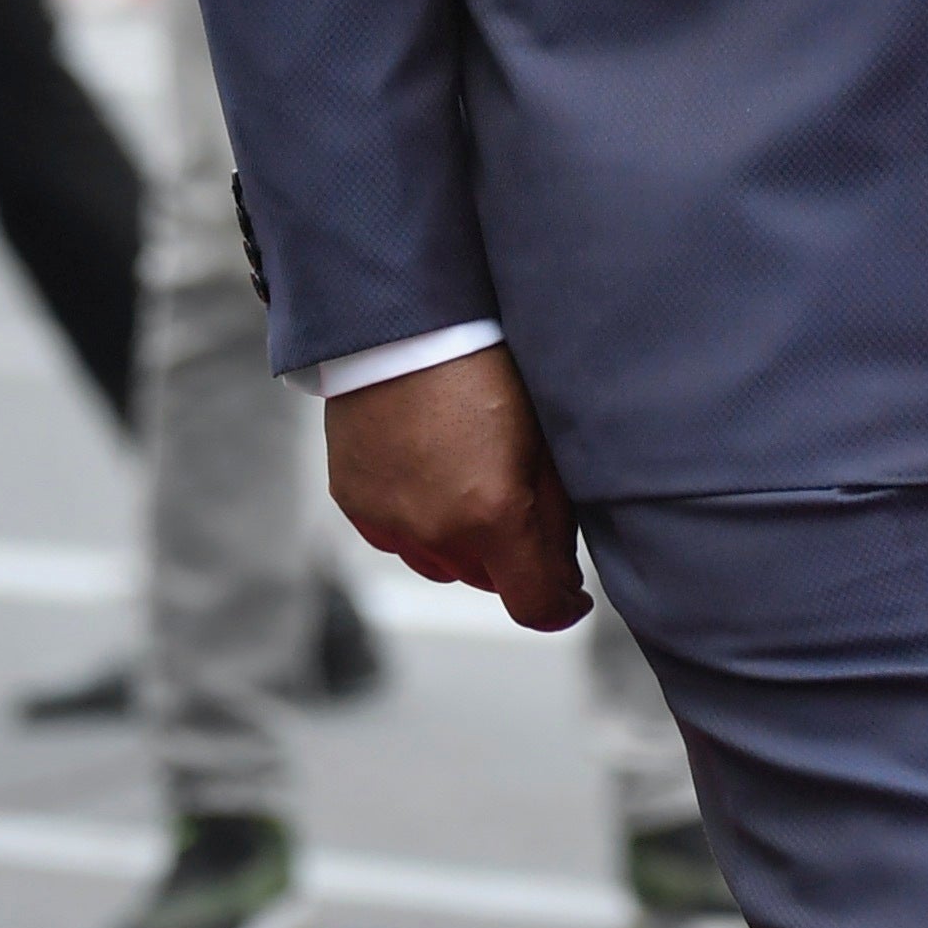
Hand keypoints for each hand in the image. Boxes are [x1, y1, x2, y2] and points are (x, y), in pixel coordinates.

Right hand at [323, 343, 585, 629]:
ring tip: (471, 481)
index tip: (572, 595)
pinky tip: (430, 473)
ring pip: (440, 563)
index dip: (560, 606)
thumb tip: (563, 570)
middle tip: (523, 504)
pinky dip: (418, 522)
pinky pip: (397, 536)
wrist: (404, 321)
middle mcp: (436, 532)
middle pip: (488, 581)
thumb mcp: (545, 436)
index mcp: (493, 517)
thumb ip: (557, 515)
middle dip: (512, 558)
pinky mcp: (355, 502)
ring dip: (463, 543)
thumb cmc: (487, 364)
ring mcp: (389, 520)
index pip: (534, 604)